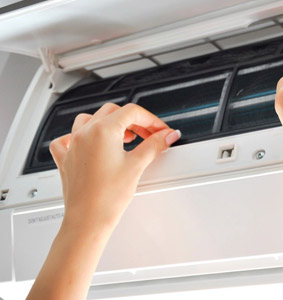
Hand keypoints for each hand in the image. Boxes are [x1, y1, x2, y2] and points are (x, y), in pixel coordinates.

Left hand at [50, 103, 180, 230]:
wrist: (88, 220)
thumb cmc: (107, 197)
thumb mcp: (137, 166)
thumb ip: (155, 145)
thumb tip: (167, 136)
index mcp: (103, 130)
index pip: (132, 112)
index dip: (151, 119)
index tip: (160, 130)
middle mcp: (85, 133)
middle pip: (114, 112)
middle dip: (134, 120)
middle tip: (149, 134)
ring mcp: (73, 144)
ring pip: (90, 119)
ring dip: (109, 122)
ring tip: (124, 136)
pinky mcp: (66, 158)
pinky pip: (67, 138)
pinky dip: (79, 135)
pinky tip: (89, 142)